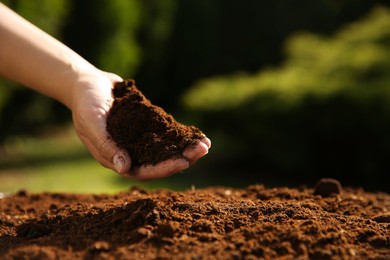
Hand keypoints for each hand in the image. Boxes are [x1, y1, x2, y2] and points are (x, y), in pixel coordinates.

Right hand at [71, 70, 210, 180]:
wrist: (89, 83)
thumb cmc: (86, 103)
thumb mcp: (92, 122)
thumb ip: (106, 145)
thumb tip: (124, 169)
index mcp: (116, 158)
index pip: (142, 170)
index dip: (162, 168)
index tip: (182, 163)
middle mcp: (131, 152)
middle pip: (159, 162)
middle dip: (181, 158)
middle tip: (202, 151)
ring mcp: (140, 140)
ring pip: (166, 150)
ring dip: (185, 149)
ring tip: (205, 144)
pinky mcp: (148, 127)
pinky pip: (167, 134)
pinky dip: (182, 136)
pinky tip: (198, 134)